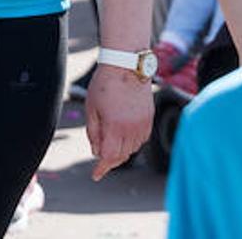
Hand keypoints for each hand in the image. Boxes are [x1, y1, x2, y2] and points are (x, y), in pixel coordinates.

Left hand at [84, 65, 152, 179]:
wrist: (127, 65)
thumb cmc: (104, 84)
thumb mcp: (91, 108)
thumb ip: (93, 133)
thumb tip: (97, 152)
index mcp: (114, 126)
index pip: (109, 156)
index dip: (101, 168)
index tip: (95, 175)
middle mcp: (131, 128)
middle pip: (121, 155)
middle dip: (109, 160)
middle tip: (100, 160)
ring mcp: (143, 123)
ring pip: (132, 148)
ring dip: (121, 151)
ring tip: (110, 146)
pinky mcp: (149, 118)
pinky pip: (141, 139)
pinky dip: (132, 142)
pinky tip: (123, 137)